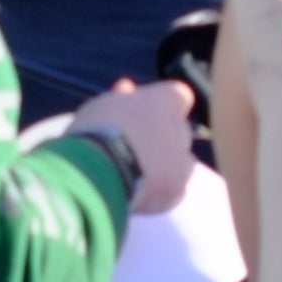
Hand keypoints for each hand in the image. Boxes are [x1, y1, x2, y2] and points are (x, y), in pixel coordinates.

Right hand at [64, 76, 198, 214]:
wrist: (102, 171)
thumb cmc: (99, 130)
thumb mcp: (102, 104)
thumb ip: (120, 98)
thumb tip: (126, 88)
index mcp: (167, 99)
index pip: (177, 95)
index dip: (161, 104)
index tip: (142, 112)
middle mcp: (182, 128)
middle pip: (179, 129)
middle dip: (163, 136)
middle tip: (136, 145)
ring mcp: (183, 161)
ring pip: (181, 161)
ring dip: (166, 164)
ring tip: (138, 173)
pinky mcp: (177, 191)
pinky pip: (174, 188)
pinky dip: (160, 190)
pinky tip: (140, 193)